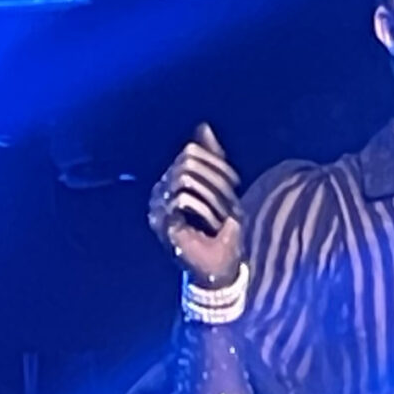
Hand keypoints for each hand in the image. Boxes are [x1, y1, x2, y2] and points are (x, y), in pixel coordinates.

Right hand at [147, 123, 243, 286]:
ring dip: (214, 197)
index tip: (235, 184)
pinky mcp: (163, 223)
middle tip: (232, 202)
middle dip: (216, 180)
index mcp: (172, 180)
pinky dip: (207, 209)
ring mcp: (158, 207)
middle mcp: (160, 191)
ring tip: (225, 215)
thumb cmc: (222, 229)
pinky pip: (183, 198)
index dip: (216, 163)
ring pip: (185, 177)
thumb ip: (212, 157)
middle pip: (187, 161)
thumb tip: (203, 126)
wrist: (220, 267)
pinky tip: (215, 224)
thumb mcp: (222, 187)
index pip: (190, 152)